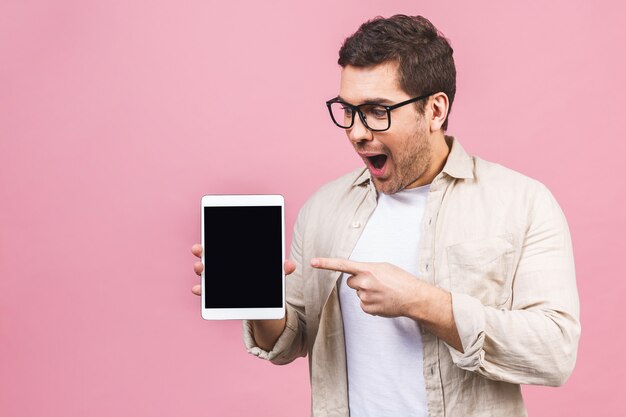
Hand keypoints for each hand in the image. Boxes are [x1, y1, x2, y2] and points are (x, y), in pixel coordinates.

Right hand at [191, 243, 295, 295]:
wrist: (262, 300)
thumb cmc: (265, 279)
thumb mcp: (273, 273)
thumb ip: (280, 269)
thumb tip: (291, 265)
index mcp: (235, 256)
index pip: (222, 244)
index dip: (213, 238)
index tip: (208, 235)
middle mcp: (222, 265)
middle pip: (210, 255)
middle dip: (202, 252)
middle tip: (199, 250)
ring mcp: (218, 280)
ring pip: (205, 272)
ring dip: (200, 268)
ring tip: (200, 267)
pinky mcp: (217, 295)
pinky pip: (206, 291)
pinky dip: (201, 290)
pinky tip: (197, 289)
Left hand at [310, 257, 429, 317]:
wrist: (413, 297)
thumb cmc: (401, 280)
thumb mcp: (384, 267)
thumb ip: (368, 269)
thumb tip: (360, 276)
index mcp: (367, 269)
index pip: (342, 264)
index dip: (326, 263)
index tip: (312, 262)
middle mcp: (364, 282)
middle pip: (351, 282)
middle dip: (360, 282)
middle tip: (377, 284)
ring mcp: (365, 297)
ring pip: (358, 294)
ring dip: (367, 293)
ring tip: (383, 293)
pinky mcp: (368, 309)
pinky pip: (363, 305)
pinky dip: (371, 303)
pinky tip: (383, 301)